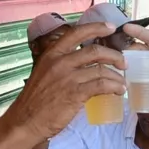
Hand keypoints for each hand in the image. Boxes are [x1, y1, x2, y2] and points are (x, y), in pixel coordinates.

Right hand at [5, 22, 126, 139]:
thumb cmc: (34, 100)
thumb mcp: (43, 72)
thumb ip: (59, 64)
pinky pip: (101, 85)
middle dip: (114, 56)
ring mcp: (68, 77)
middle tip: (123, 63)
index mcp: (52, 53)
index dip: (96, 28)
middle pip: (95, 51)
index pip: (77, 33)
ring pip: (101, 69)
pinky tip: (118, 91)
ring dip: (116, 76)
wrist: (26, 121)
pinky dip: (114, 87)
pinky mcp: (75, 93)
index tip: (110, 27)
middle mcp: (60, 61)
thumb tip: (80, 63)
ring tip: (122, 82)